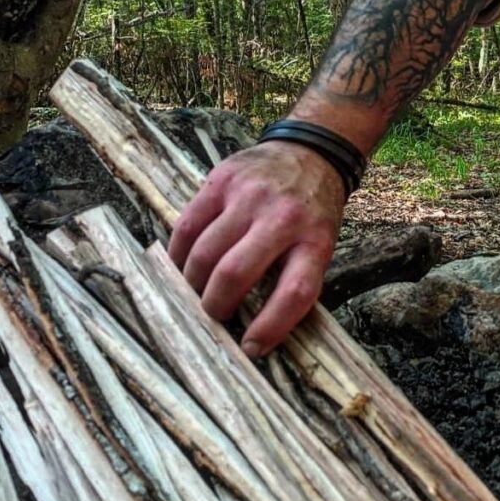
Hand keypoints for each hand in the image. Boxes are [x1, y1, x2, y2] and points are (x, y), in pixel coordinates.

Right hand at [167, 141, 345, 357]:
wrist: (311, 153)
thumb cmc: (313, 211)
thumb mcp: (321, 243)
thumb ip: (294, 277)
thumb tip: (255, 335)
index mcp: (316, 240)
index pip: (295, 293)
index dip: (270, 327)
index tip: (251, 348)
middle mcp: (283, 217)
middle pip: (236, 274)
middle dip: (215, 307)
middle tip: (213, 315)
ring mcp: (251, 196)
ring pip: (205, 253)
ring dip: (193, 283)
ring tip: (196, 291)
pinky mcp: (223, 180)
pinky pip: (188, 225)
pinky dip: (179, 253)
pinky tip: (182, 264)